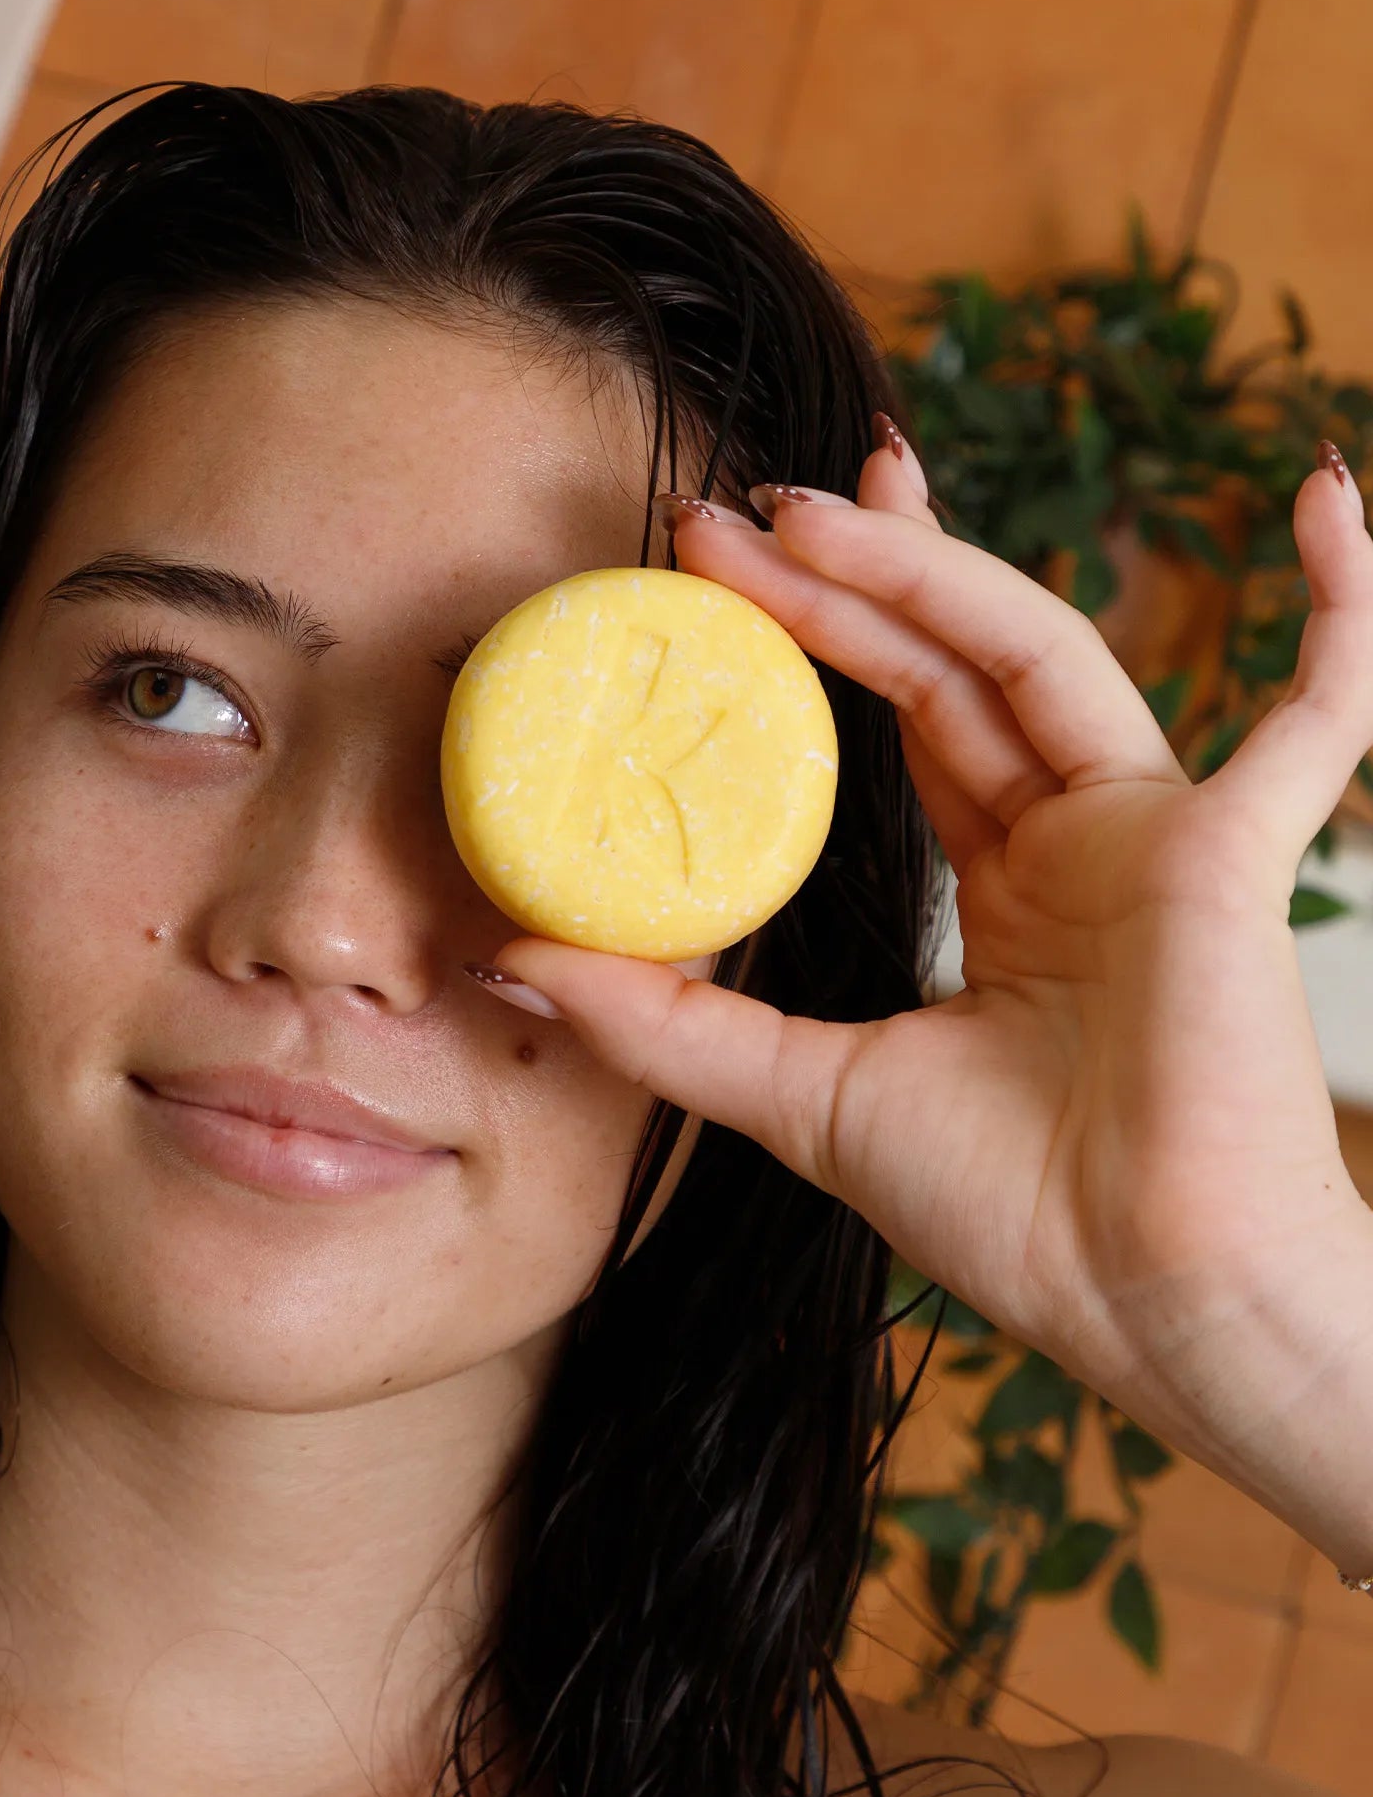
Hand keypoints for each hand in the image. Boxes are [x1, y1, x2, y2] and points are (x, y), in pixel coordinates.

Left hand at [489, 427, 1372, 1563]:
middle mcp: (1079, 843)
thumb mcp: (798, 1093)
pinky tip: (1319, 495)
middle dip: (847, 577)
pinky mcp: (1237, 856)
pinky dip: (1343, 610)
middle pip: (952, 665)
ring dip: (948, 564)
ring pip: (1049, 654)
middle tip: (729, 511)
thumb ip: (666, 1020)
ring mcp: (1160, 838)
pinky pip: (1323, 714)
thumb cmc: (1010, 1215)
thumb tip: (508, 955)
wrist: (1144, 1304)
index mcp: (1003, 890)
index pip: (902, 723)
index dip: (814, 639)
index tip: (714, 572)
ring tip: (834, 493)